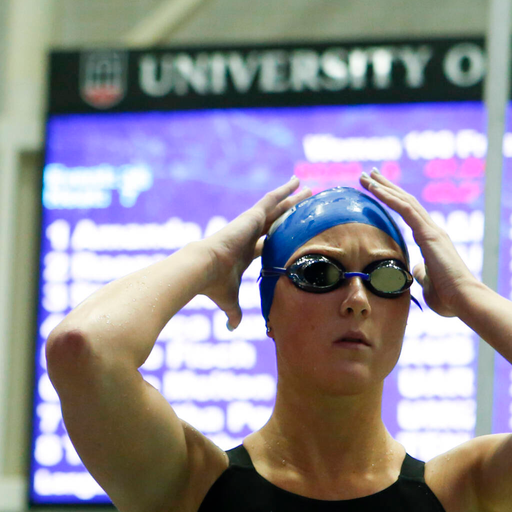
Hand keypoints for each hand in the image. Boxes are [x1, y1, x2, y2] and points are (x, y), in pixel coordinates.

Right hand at [198, 177, 311, 329]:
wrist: (204, 269)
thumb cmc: (215, 286)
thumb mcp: (229, 301)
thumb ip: (234, 313)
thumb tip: (232, 329)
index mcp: (245, 253)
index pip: (266, 243)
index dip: (279, 238)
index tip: (290, 235)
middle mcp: (249, 235)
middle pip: (276, 222)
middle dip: (290, 214)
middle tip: (305, 206)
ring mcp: (250, 224)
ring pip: (277, 208)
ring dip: (292, 198)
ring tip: (308, 189)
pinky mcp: (251, 216)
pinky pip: (272, 199)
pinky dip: (284, 190)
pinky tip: (296, 182)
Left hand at [359, 168, 481, 316]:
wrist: (465, 300)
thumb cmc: (449, 299)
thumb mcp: (428, 284)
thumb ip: (421, 274)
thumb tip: (415, 268)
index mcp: (432, 241)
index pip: (410, 214)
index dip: (394, 201)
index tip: (379, 191)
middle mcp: (433, 230)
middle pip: (407, 202)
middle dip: (388, 187)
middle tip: (371, 174)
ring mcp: (432, 230)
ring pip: (405, 201)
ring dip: (384, 187)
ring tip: (368, 176)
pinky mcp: (428, 234)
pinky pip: (405, 209)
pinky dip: (388, 196)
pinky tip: (375, 188)